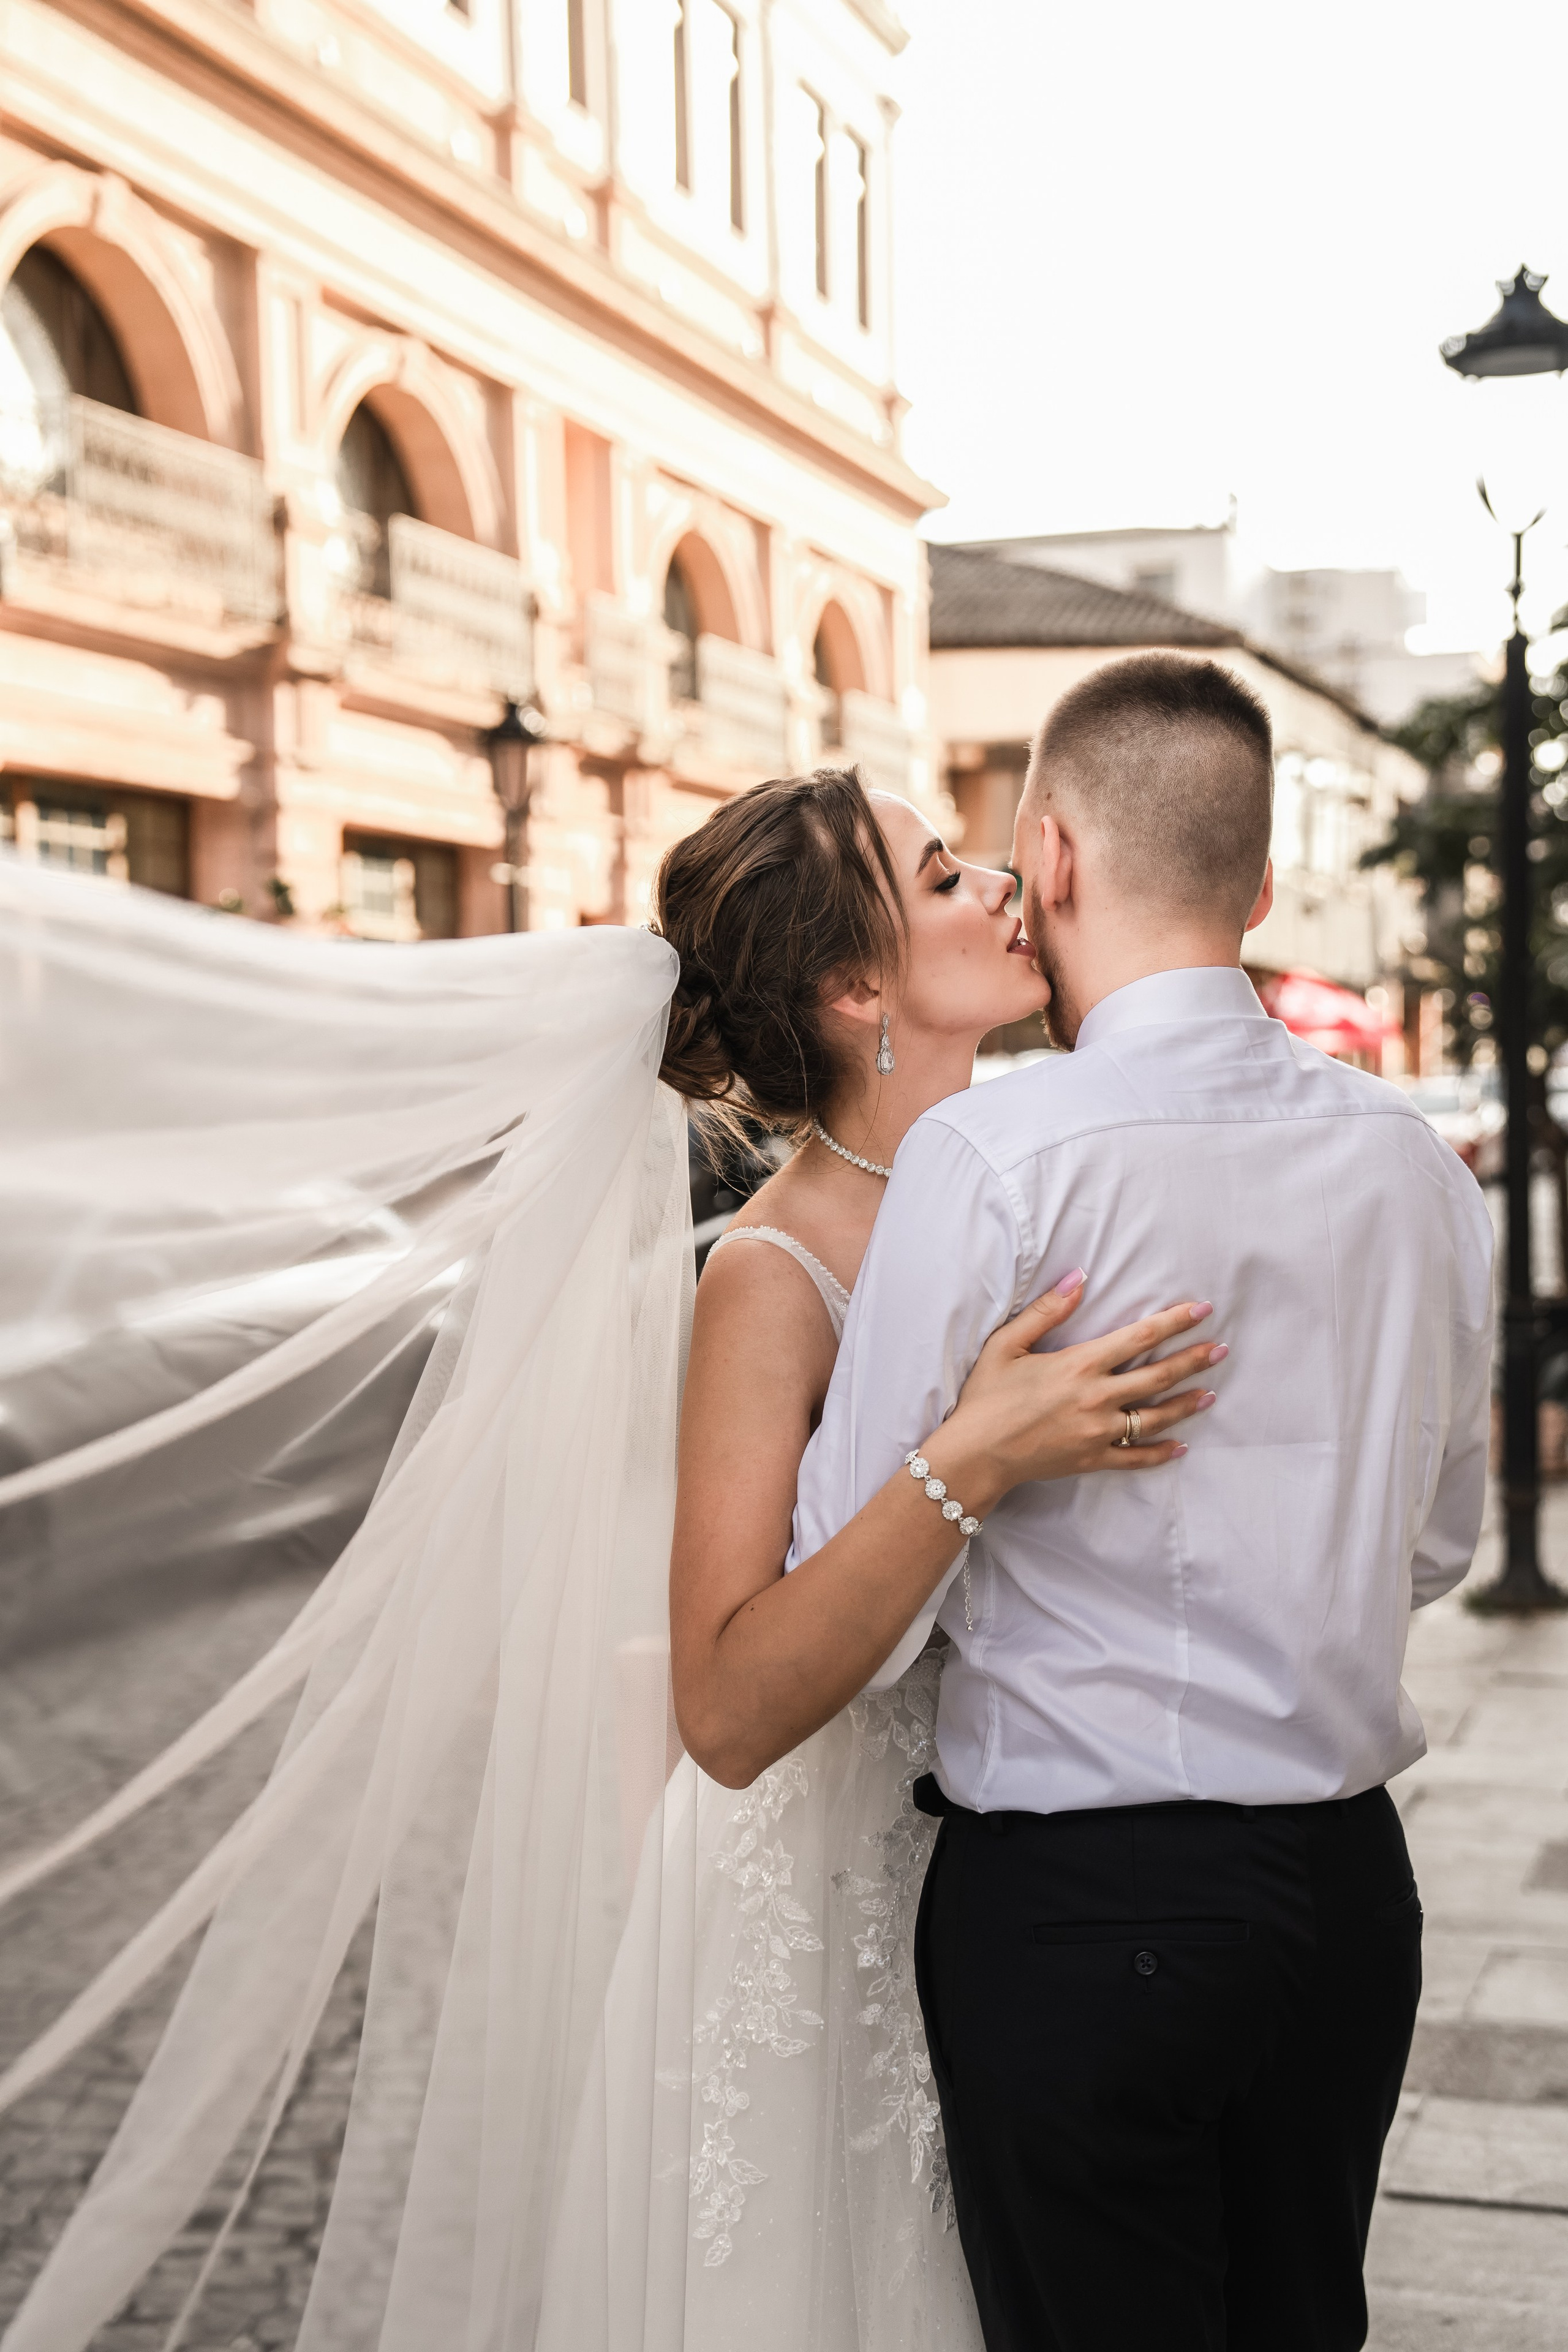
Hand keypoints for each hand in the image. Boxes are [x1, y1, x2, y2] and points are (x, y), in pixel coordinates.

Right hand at [933, 1279, 1222, 1509]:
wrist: (975, 1454)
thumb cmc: (987, 1396)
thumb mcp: (1007, 1345)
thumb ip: (1045, 1311)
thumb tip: (1079, 1278)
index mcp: (1079, 1365)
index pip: (1139, 1337)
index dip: (1174, 1322)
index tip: (1201, 1310)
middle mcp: (1097, 1398)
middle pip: (1159, 1376)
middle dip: (1193, 1360)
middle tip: (1220, 1349)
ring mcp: (1098, 1433)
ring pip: (1155, 1417)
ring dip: (1186, 1403)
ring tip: (1210, 1392)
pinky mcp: (1093, 1460)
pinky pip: (1137, 1458)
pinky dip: (1161, 1453)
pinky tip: (1181, 1446)